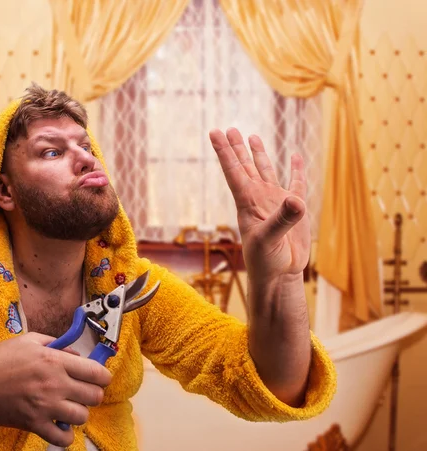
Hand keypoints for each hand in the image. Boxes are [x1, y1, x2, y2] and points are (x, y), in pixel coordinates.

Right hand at [0, 332, 110, 446]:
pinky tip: (60, 425)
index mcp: (54, 361)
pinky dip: (65, 434)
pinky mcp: (34, 424)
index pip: (96, 372)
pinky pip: (62, 438)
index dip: (103, 375)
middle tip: (83, 391)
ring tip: (69, 407)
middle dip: (92, 393)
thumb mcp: (29, 341)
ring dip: (79, 412)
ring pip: (82, 417)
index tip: (100, 377)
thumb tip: (76, 355)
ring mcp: (45, 406)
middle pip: (94, 396)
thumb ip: (57, 344)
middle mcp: (54, 384)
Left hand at [209, 128, 309, 281]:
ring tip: (252, 136)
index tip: (214, 132)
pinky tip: (295, 157)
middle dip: (237, 148)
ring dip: (259, 155)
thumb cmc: (267, 261)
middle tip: (229, 129)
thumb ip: (282, 220)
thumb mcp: (270, 240)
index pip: (233, 171)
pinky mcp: (294, 209)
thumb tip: (296, 200)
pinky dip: (296, 170)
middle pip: (245, 167)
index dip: (224, 152)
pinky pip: (296, 184)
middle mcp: (259, 198)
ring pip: (266, 171)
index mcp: (248, 203)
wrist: (280, 275)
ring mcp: (275, 202)